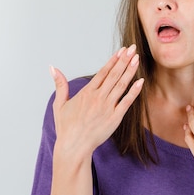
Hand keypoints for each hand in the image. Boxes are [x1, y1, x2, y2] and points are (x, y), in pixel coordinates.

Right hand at [50, 45, 143, 159]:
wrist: (73, 146)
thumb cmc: (66, 127)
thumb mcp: (60, 104)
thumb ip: (60, 84)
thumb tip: (52, 68)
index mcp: (86, 93)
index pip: (103, 72)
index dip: (113, 60)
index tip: (121, 51)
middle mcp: (98, 98)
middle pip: (114, 75)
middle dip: (124, 60)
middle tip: (133, 48)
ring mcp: (107, 108)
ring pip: (121, 85)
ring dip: (130, 71)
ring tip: (137, 59)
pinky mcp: (115, 118)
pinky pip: (127, 102)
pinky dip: (134, 91)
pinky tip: (141, 81)